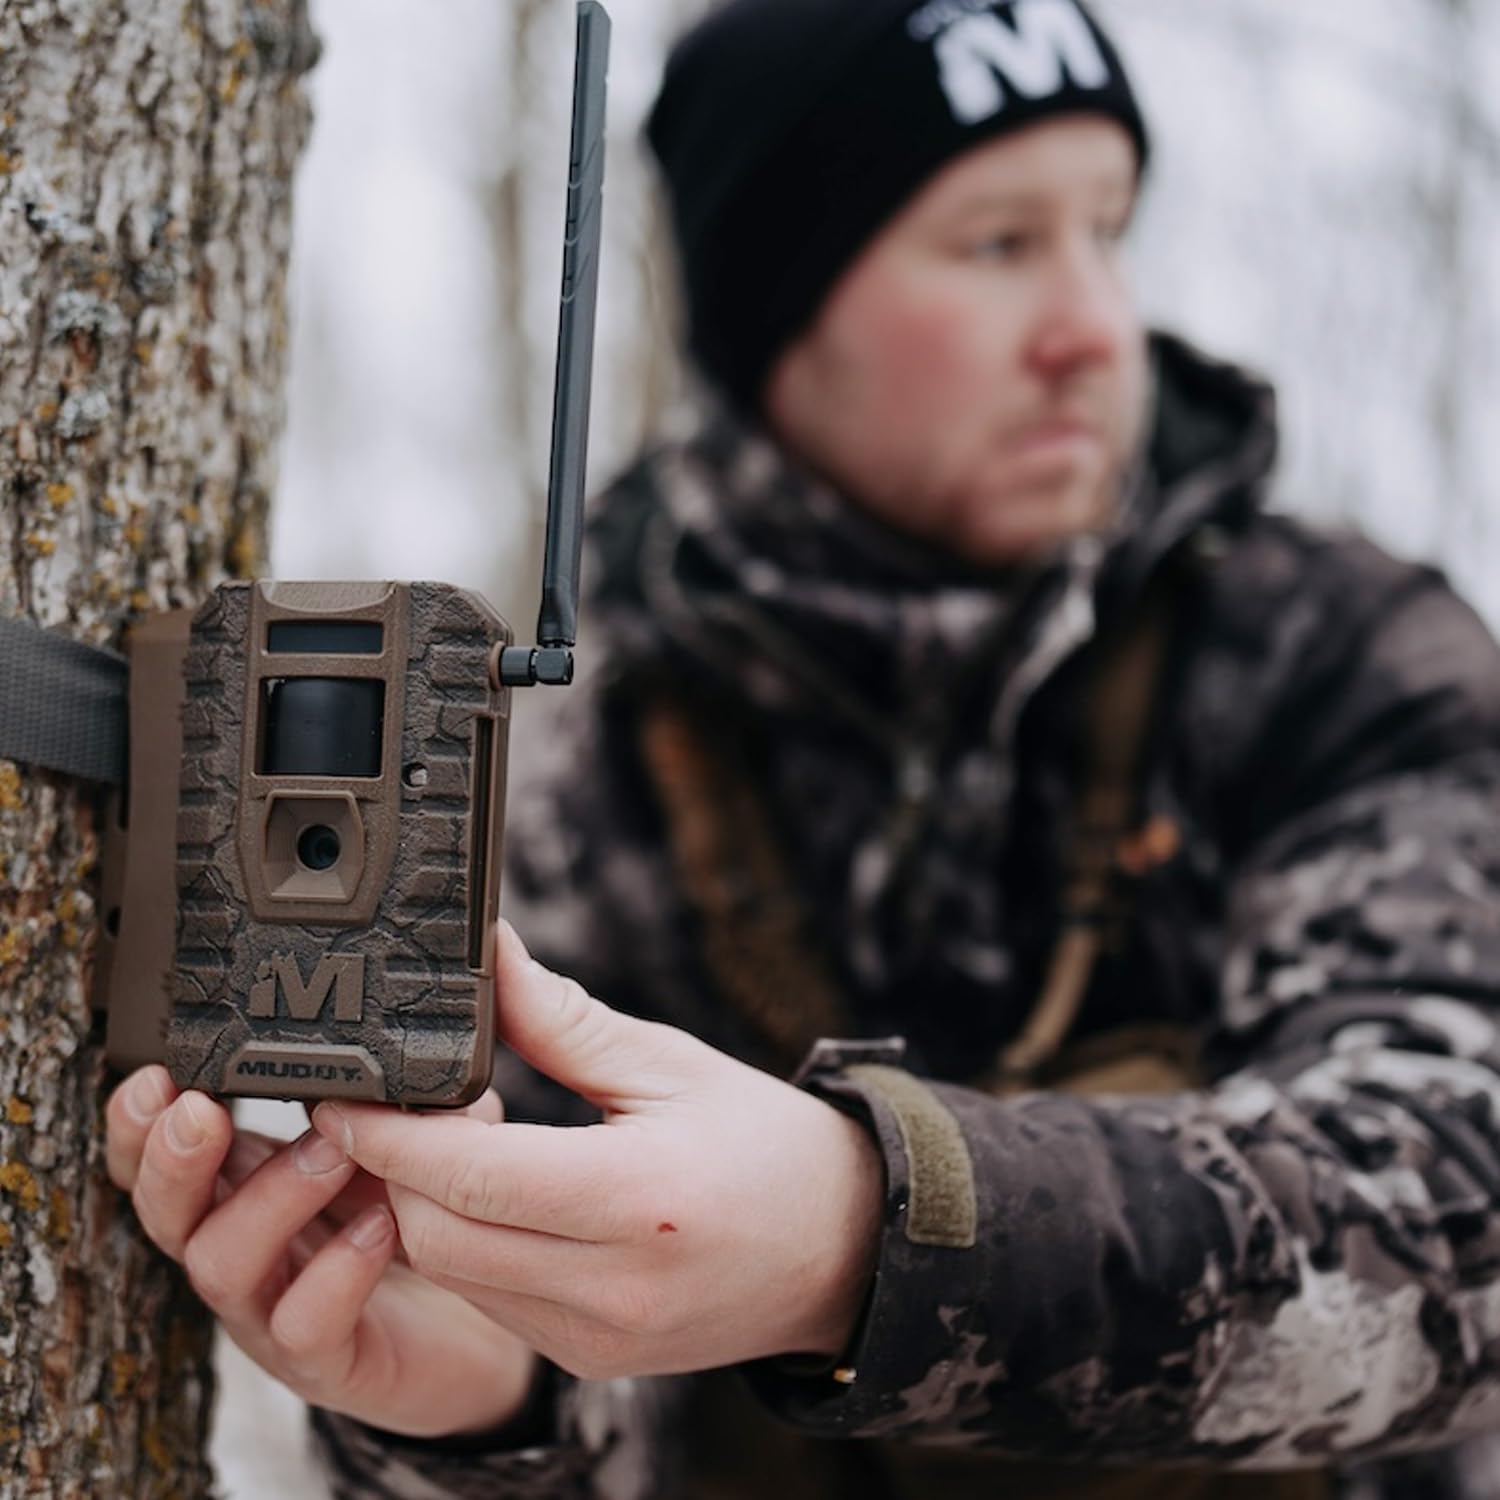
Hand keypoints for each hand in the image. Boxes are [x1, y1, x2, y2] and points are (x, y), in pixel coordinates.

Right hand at [106, 1067, 536, 1438]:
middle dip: (169, 1159)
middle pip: (166, 1211)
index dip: (143, 1121)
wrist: (483, 1319)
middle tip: (199, 1113)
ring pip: (221, 1264)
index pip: (164, 1152)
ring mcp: (275, 1308)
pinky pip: (303, 1324)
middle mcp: (246, 1246)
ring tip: (333, 1153)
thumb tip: (405, 1047)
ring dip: (268, 1197)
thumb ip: (402, 1097)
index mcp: (249, 1180)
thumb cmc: (430, 1216)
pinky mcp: (325, 1361)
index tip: (157, 1074)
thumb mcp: (416, 1139)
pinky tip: (378, 1228)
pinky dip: (335, 1272)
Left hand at [310, 922, 885, 1381]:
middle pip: (438, 1234)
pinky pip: (492, 1300)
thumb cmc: (765, 1144)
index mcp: (638, 1198)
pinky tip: (493, 1194)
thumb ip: (561, 1020)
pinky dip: (469, 1245)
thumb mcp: (669, 1063)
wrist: (839, 1249)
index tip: (344, 1094)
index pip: (470, 1176)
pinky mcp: (589, 1359)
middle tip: (396, 1104)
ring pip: (454, 1275)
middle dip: (392, 1171)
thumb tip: (487, 956)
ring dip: (424, 1209)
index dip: (388, 1136)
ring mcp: (598, 1336)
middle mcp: (612, 1285)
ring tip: (449, 1141)